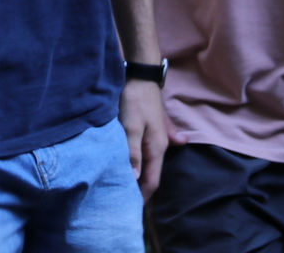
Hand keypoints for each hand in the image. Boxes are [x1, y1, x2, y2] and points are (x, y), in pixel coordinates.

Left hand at [119, 78, 170, 199]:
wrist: (140, 76)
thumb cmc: (134, 100)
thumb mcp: (131, 126)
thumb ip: (133, 151)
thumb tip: (135, 177)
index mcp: (157, 148)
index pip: (152, 180)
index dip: (142, 196)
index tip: (129, 208)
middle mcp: (160, 146)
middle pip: (151, 174)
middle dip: (140, 188)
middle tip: (123, 199)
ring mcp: (156, 138)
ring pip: (148, 164)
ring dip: (138, 176)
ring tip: (124, 186)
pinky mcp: (149, 130)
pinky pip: (146, 153)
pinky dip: (139, 163)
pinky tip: (131, 167)